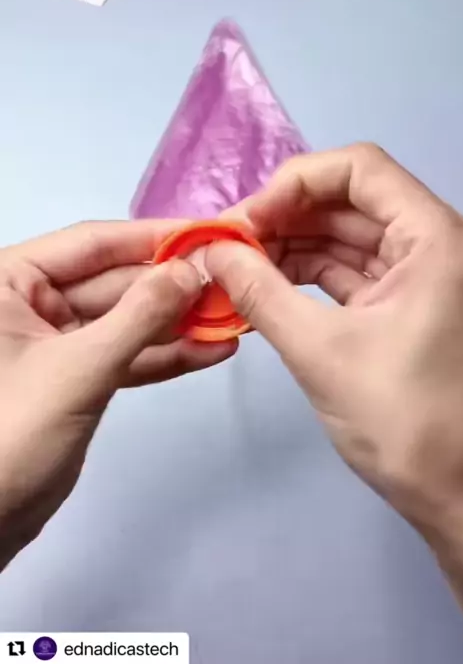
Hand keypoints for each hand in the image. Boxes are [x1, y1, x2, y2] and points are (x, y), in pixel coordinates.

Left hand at [0, 220, 234, 569]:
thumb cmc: (12, 434)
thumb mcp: (79, 369)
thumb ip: (140, 316)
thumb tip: (193, 270)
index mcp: (11, 280)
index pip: (92, 243)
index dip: (153, 237)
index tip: (209, 234)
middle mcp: (32, 301)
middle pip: (115, 282)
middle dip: (174, 288)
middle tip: (235, 283)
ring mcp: (55, 341)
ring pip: (126, 321)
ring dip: (178, 323)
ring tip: (234, 318)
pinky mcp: (75, 377)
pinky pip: (125, 356)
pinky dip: (165, 356)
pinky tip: (212, 350)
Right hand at [207, 144, 462, 625]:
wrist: (459, 498)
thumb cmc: (403, 424)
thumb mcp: (320, 352)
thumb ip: (259, 292)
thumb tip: (210, 251)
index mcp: (437, 240)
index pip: (361, 169)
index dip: (296, 183)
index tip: (248, 219)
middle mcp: (439, 244)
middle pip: (352, 201)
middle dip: (287, 217)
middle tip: (229, 244)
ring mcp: (427, 274)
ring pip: (350, 235)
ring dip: (293, 246)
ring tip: (237, 266)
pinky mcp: (411, 303)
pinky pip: (355, 269)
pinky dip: (311, 274)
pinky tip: (265, 283)